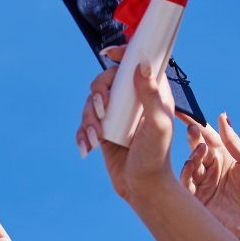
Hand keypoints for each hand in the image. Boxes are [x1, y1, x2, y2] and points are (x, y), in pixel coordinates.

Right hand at [85, 58, 180, 200]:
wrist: (142, 186)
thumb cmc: (156, 156)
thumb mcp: (157, 124)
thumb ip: (151, 94)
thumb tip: (142, 62)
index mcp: (151, 94)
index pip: (136, 65)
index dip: (123, 54)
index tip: (111, 54)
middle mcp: (132, 102)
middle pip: (106, 81)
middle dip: (97, 93)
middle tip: (101, 109)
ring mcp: (116, 116)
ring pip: (91, 103)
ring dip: (88, 119)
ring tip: (96, 137)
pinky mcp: (102, 131)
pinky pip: (83, 124)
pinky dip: (82, 134)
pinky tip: (87, 147)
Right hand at [179, 113, 239, 240]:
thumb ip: (233, 142)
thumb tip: (222, 117)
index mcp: (227, 161)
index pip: (209, 138)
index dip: (198, 126)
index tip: (186, 113)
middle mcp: (212, 172)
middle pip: (197, 149)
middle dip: (194, 138)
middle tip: (191, 128)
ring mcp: (202, 186)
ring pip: (190, 164)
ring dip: (193, 153)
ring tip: (201, 147)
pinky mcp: (193, 200)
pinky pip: (184, 181)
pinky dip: (187, 169)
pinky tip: (195, 161)